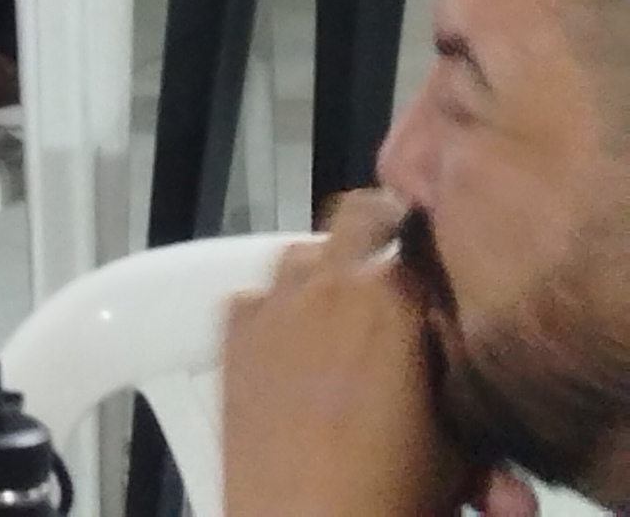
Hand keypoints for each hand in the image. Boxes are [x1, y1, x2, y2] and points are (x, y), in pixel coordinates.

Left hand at [221, 190, 476, 516]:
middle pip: (361, 216)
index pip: (428, 238)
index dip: (441, 251)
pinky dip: (277, 311)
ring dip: (330, 272)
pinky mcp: (231, 335)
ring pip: (302, 256)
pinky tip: (296, 344)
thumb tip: (472, 375)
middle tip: (403, 252)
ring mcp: (271, 306)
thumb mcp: (460, 441)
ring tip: (352, 306)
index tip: (449, 263)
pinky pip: (254, 299)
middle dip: (385, 228)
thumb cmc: (389, 492)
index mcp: (395, 299)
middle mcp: (327, 285)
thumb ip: (469, 390)